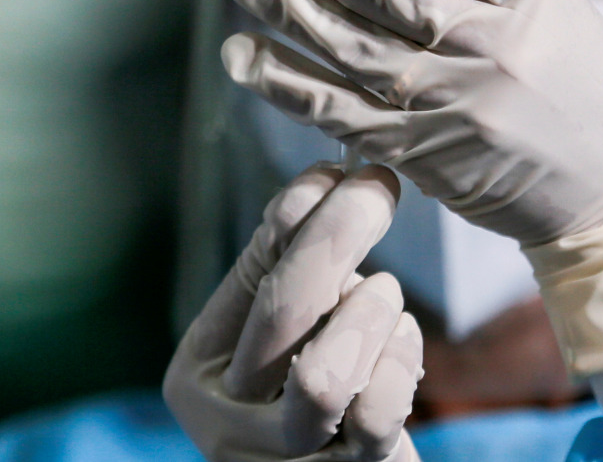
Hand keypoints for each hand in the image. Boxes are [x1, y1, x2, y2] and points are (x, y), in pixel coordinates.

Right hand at [163, 164, 422, 461]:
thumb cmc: (307, 388)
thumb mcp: (280, 326)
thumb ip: (286, 260)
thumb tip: (319, 178)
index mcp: (200, 369)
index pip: (249, 274)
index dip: (298, 212)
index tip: (341, 168)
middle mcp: (228, 420)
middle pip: (283, 310)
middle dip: (337, 234)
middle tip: (378, 187)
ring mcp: (287, 457)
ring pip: (322, 377)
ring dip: (369, 313)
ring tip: (385, 294)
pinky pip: (377, 416)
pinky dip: (401, 362)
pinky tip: (402, 341)